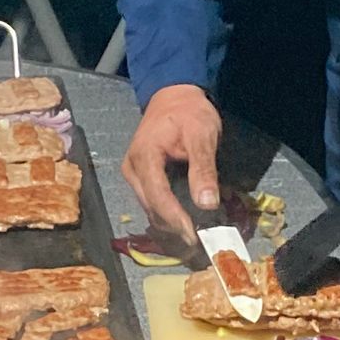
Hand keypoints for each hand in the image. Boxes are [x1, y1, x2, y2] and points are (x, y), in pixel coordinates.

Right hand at [121, 84, 222, 240]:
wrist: (174, 96)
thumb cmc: (189, 113)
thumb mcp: (202, 135)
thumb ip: (203, 168)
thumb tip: (207, 203)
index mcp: (144, 156)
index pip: (157, 196)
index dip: (175, 219)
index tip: (194, 237)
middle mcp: (132, 169)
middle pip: (151, 207)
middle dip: (174, 227)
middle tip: (200, 242)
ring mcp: (133, 175)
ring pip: (150, 209)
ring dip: (171, 225)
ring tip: (196, 236)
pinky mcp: (140, 179)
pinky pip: (152, 204)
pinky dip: (169, 216)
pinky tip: (187, 222)